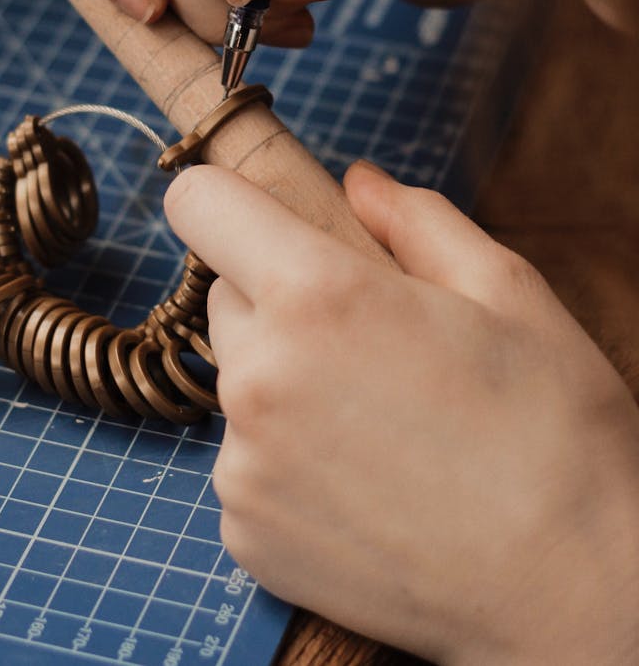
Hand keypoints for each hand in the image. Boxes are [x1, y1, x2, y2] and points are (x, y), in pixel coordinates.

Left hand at [164, 163, 638, 664]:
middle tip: (367, 338)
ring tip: (377, 419)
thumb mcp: (506, 291)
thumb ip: (415, 218)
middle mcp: (258, 377)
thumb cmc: (553, 432)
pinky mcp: (244, 530)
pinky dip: (285, 459)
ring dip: (285, 381)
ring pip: (238, 379)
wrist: (574, 589)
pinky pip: (244, 459)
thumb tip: (358, 183)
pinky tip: (363, 480)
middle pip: (227, 294)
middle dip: (280, 299)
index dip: (230, 199)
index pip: (198, 202)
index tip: (265, 220)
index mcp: (316, 296)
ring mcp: (243, 464)